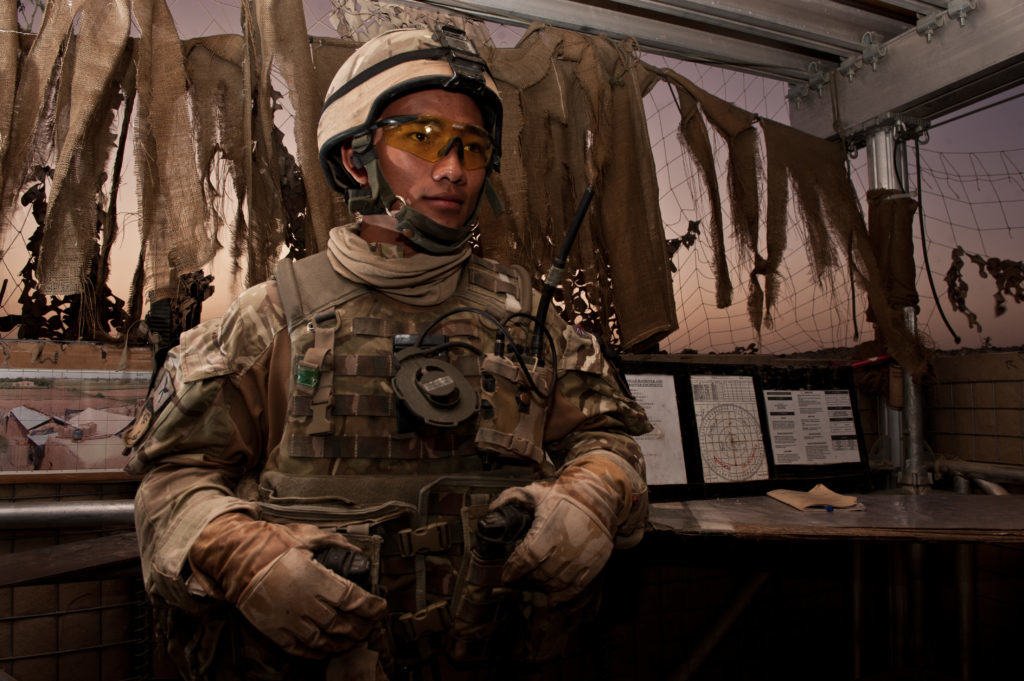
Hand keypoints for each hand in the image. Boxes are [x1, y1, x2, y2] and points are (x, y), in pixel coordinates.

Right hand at [237, 546, 385, 656]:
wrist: (235, 558)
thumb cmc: (272, 544)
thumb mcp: (307, 535)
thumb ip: (335, 542)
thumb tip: (355, 550)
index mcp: (315, 579)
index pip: (353, 599)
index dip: (371, 607)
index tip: (380, 606)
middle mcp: (304, 603)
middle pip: (342, 624)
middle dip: (362, 627)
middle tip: (372, 624)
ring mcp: (289, 619)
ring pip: (324, 641)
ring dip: (343, 642)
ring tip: (354, 639)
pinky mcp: (275, 630)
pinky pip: (300, 649)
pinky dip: (317, 653)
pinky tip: (328, 649)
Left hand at [490, 454, 632, 602]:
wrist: (599, 494)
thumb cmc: (565, 493)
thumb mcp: (536, 491)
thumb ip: (511, 498)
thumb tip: (491, 509)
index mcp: (548, 529)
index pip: (526, 560)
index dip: (513, 571)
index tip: (506, 575)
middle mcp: (565, 547)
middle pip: (540, 575)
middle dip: (524, 580)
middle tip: (516, 580)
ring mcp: (582, 557)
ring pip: (556, 584)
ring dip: (541, 588)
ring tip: (532, 585)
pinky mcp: (595, 562)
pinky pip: (576, 587)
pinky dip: (563, 595)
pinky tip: (553, 595)